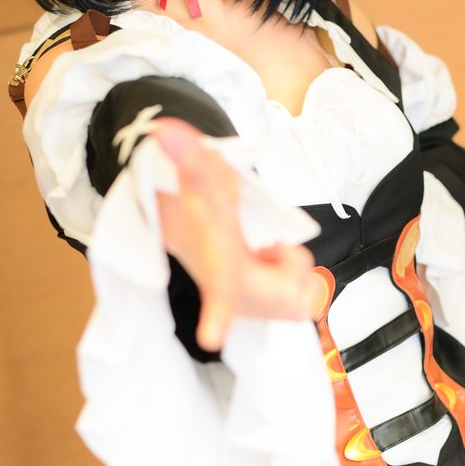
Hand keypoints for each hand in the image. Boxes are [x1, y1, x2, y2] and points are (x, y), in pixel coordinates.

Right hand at [153, 119, 319, 351]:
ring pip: (300, 295)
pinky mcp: (262, 315)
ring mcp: (248, 312)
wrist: (192, 230)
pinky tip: (265, 267)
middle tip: (264, 247)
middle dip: (290, 264)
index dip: (216, 314)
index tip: (211, 338)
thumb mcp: (204, 174)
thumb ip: (188, 152)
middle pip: (293, 291)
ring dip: (290, 269)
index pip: (219, 292)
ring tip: (261, 255)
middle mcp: (231, 299)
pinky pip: (300, 297)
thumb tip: (163, 126)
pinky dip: (292, 278)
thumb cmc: (203, 206)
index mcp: (214, 266)